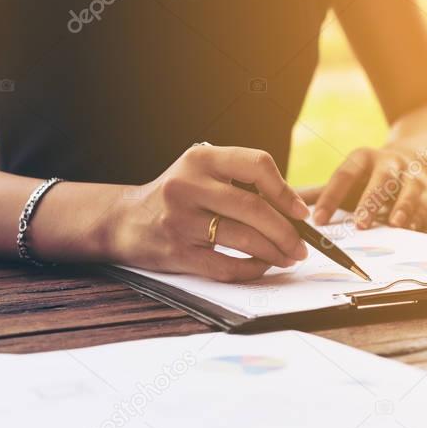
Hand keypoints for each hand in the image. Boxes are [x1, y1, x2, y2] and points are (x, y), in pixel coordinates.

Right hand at [110, 146, 308, 281]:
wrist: (125, 220)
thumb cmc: (177, 197)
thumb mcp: (201, 173)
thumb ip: (241, 182)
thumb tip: (296, 207)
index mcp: (200, 158)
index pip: (256, 164)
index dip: (285, 191)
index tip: (301, 212)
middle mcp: (188, 185)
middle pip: (253, 208)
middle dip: (286, 232)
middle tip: (301, 246)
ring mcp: (180, 219)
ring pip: (244, 239)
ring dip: (275, 252)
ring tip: (288, 258)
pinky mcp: (176, 252)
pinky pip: (226, 265)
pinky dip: (252, 269)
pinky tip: (262, 266)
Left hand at [312, 147, 426, 229]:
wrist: (410, 156)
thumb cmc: (368, 175)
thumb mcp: (346, 177)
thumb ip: (321, 193)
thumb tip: (284, 206)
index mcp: (362, 159)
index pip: (343, 176)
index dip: (330, 197)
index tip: (318, 220)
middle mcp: (388, 163)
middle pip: (381, 179)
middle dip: (371, 201)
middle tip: (360, 224)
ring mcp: (410, 174)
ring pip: (408, 189)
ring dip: (402, 206)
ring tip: (394, 225)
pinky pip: (425, 203)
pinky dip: (418, 216)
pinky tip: (410, 229)